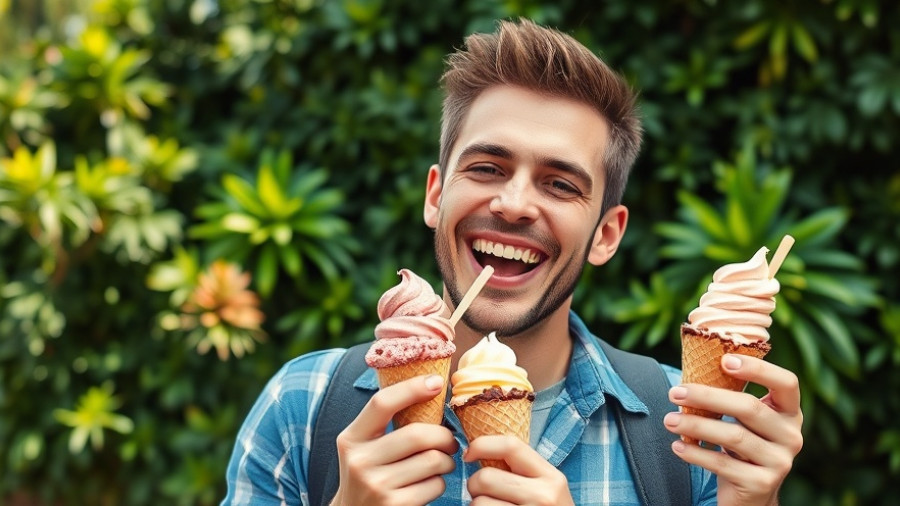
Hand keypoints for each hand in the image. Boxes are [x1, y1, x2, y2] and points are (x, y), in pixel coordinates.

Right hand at [330, 374, 458, 505]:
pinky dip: (440, 482)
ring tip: (441, 464)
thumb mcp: (365, 447)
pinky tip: (430, 484)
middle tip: (450, 442)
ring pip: (433, 460)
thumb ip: (386, 425)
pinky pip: (435, 484)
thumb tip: (431, 387)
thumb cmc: (371, 474)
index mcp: (351, 439)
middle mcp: (359, 461)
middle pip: (417, 434)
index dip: (412, 388)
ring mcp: (376, 486)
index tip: (436, 382)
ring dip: (446, 461)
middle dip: (444, 436)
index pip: (382, 403)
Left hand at [464, 435, 573, 505]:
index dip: (482, 445)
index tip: (469, 454)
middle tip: (482, 493)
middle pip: (485, 477)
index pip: (511, 446)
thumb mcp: (545, 488)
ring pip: (478, 502)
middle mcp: (544, 496)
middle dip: (474, 485)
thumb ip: (521, 469)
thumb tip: (478, 449)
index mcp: (551, 477)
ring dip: (475, 505)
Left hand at [665, 354, 803, 505]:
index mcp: (789, 411)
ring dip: (696, 425)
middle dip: (707, 397)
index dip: (758, 368)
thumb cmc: (741, 445)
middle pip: (750, 407)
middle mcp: (791, 435)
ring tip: (669, 420)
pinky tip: (677, 446)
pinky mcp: (762, 484)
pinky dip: (696, 453)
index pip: (786, 382)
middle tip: (674, 393)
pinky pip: (723, 464)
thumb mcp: (743, 420)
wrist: (749, 494)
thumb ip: (731, 395)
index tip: (724, 360)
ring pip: (734, 436)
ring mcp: (780, 461)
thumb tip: (695, 363)